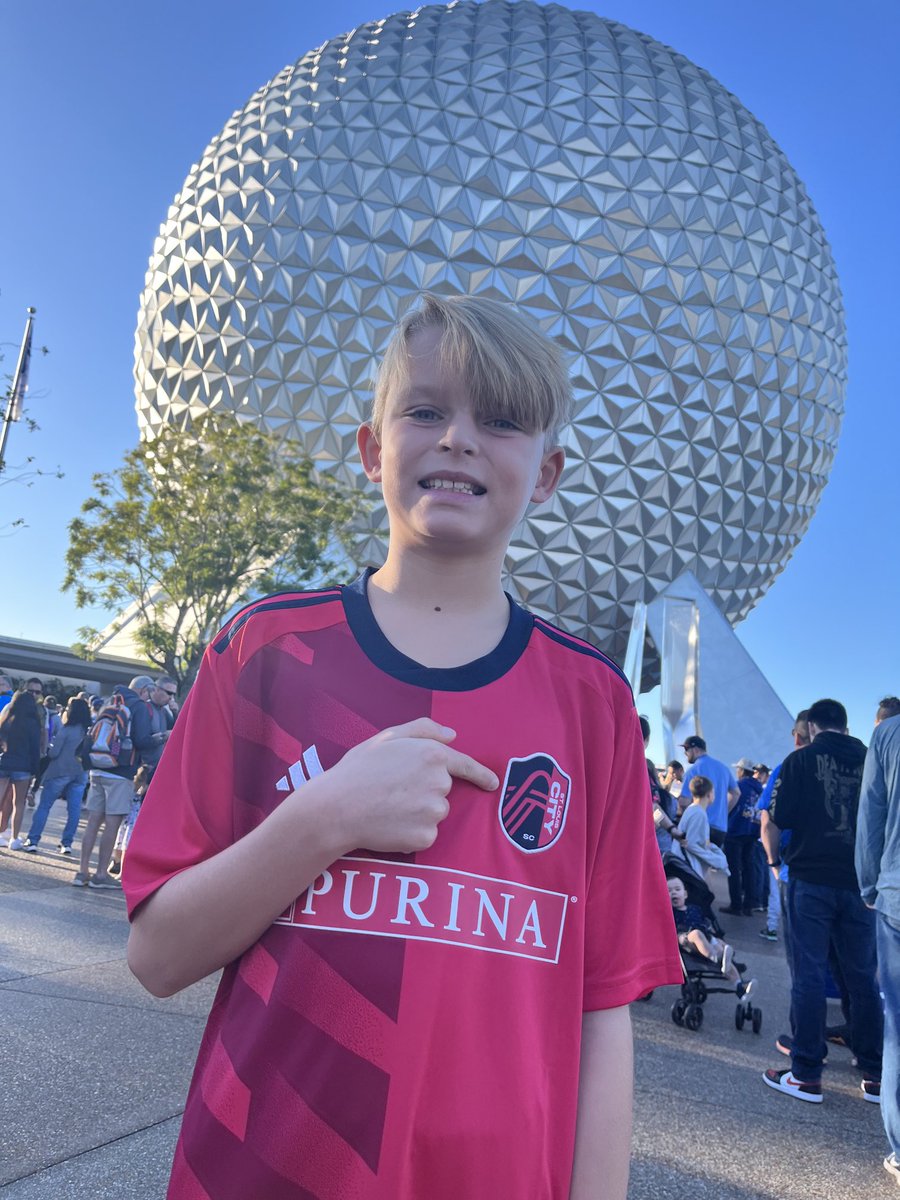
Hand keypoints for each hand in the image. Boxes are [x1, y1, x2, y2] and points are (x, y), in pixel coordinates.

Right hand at [321, 718, 498, 854]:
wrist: (336, 808)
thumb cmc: (358, 770)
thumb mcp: (387, 738)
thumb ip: (423, 730)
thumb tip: (452, 735)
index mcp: (432, 755)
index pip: (466, 765)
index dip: (481, 774)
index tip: (493, 783)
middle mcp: (440, 783)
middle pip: (443, 790)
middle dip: (425, 790)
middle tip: (392, 790)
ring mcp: (434, 812)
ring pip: (435, 813)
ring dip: (418, 812)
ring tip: (388, 807)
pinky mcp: (426, 837)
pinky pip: (426, 834)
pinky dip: (412, 832)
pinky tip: (390, 824)